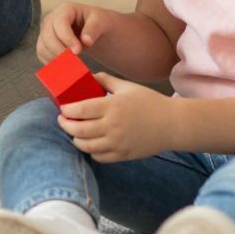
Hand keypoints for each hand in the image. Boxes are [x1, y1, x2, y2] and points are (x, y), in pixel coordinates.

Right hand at [38, 2, 125, 63]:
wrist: (96, 31)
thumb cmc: (100, 23)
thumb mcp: (102, 22)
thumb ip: (94, 28)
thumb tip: (86, 40)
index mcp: (65, 9)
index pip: (59, 23)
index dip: (67, 38)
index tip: (78, 51)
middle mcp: (51, 19)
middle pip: (48, 36)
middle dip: (60, 52)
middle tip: (74, 64)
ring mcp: (46, 32)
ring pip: (42, 47)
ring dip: (56, 60)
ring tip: (72, 68)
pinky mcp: (45, 44)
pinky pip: (42, 55)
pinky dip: (52, 64)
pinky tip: (65, 69)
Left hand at [57, 74, 174, 162]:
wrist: (172, 124)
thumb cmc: (150, 102)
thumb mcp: (128, 87)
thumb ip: (106, 80)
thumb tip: (89, 76)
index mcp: (112, 106)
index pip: (80, 110)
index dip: (67, 110)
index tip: (62, 108)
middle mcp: (113, 126)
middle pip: (79, 130)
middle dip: (65, 125)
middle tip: (63, 120)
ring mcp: (118, 143)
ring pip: (86, 146)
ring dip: (76, 139)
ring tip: (74, 132)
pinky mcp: (123, 155)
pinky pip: (99, 157)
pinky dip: (91, 151)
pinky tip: (91, 143)